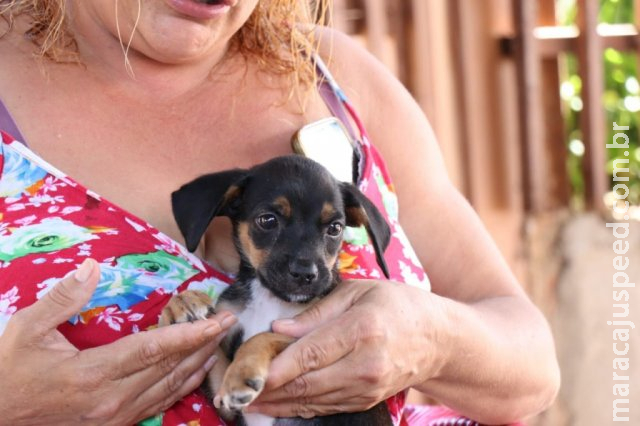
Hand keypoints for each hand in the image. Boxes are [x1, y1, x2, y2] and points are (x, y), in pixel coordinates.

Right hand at [0, 259, 235, 425]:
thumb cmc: (11, 370)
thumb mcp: (27, 329)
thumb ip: (63, 298)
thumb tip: (92, 267)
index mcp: (93, 374)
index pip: (152, 350)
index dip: (188, 334)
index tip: (215, 320)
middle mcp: (111, 399)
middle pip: (169, 367)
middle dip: (204, 342)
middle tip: (229, 321)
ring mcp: (115, 416)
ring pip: (170, 387)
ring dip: (198, 363)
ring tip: (220, 341)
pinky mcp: (115, 424)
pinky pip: (159, 403)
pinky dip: (183, 386)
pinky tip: (196, 372)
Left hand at [249, 279, 449, 417]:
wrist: (437, 338)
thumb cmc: (397, 305)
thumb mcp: (358, 291)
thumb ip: (317, 311)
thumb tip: (279, 329)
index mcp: (362, 329)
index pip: (310, 353)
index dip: (275, 366)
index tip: (246, 372)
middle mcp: (366, 364)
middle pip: (307, 383)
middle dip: (267, 390)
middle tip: (235, 390)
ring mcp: (367, 388)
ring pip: (313, 400)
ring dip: (277, 403)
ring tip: (246, 401)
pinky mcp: (367, 400)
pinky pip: (325, 407)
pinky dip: (298, 407)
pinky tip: (276, 404)